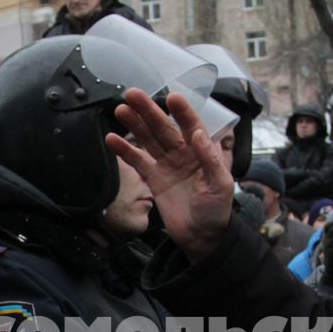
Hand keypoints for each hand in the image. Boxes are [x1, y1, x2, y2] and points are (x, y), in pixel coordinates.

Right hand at [108, 88, 236, 260]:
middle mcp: (183, 153)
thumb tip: (198, 134)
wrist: (202, 238)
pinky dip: (125, 150)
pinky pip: (137, 161)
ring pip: (148, 139)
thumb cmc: (217, 211)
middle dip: (149, 111)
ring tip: (120, 109)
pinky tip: (112, 139)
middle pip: (164, 127)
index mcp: (203, 151)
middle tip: (132, 94)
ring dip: (134, 124)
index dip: (182, 112)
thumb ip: (210, 159)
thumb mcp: (220, 185)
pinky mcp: (153, 178)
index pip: (192, 125)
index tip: (172, 98)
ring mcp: (167, 164)